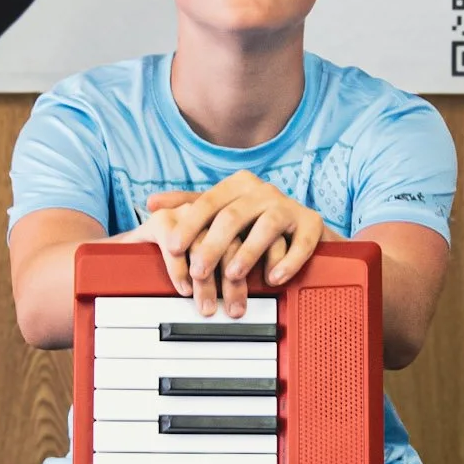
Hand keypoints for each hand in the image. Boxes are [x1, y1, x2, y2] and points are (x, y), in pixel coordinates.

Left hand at [143, 171, 325, 316]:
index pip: (208, 202)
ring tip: (233, 275)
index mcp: (238, 185)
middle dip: (213, 246)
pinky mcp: (311, 224)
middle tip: (199, 271)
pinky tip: (273, 277)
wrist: (305, 227)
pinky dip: (288, 261)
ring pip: (266, 227)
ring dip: (248, 253)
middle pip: (233, 217)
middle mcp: (263, 192)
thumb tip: (152, 202)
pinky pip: (300, 242)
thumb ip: (189, 205)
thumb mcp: (222, 209)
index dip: (189, 225)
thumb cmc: (256, 220)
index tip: (174, 247)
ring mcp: (289, 207)